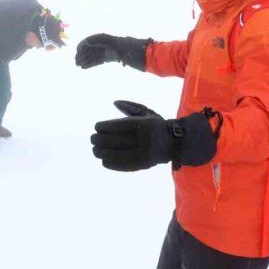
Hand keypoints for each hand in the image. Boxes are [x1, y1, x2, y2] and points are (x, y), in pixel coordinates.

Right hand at [75, 34, 150, 70]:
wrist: (152, 58)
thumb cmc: (139, 52)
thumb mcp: (122, 46)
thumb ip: (106, 41)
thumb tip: (89, 40)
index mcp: (113, 40)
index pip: (96, 39)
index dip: (86, 43)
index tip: (77, 49)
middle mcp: (112, 44)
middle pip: (95, 47)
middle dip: (84, 53)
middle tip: (75, 61)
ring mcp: (114, 51)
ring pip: (97, 54)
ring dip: (87, 59)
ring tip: (78, 65)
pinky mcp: (116, 57)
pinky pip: (102, 59)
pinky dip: (93, 63)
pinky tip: (86, 67)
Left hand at [90, 100, 217, 170]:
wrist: (175, 143)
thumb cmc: (156, 126)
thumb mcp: (147, 113)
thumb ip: (130, 107)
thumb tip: (114, 102)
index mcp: (144, 125)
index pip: (120, 126)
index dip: (105, 127)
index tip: (96, 127)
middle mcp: (145, 139)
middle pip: (117, 141)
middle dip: (101, 140)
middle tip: (92, 139)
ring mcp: (145, 153)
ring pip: (119, 154)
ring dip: (103, 153)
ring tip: (95, 150)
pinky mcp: (144, 164)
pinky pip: (125, 165)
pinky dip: (112, 164)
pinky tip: (103, 160)